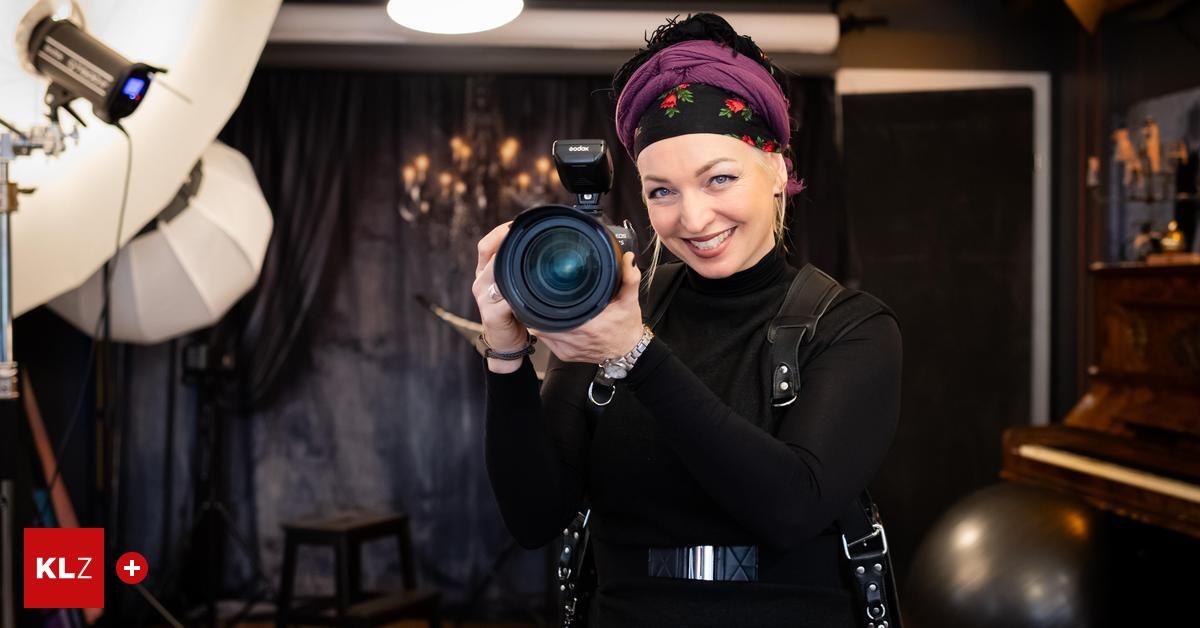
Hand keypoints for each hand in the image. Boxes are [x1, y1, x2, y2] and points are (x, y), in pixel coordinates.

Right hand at [473, 222, 528, 372]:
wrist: (506, 343)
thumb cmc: (513, 312)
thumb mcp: (516, 286)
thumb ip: (521, 269)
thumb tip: (543, 246)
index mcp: (486, 271)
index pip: (487, 244)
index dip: (501, 232)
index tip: (519, 224)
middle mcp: (481, 281)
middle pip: (490, 253)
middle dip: (508, 241)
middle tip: (530, 234)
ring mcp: (483, 298)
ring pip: (495, 272)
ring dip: (511, 263)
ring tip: (531, 255)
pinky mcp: (491, 314)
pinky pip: (503, 298)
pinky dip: (516, 292)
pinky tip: (527, 287)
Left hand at [533, 252, 644, 364]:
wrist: (627, 351)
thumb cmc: (626, 326)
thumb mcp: (630, 300)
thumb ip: (629, 279)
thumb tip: (627, 258)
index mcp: (589, 326)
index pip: (555, 316)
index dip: (543, 304)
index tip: (541, 293)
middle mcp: (576, 339)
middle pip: (543, 323)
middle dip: (540, 309)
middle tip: (541, 297)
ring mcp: (569, 349)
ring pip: (542, 333)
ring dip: (541, 320)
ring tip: (545, 308)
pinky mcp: (566, 355)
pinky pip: (547, 342)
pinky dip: (546, 332)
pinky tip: (552, 323)